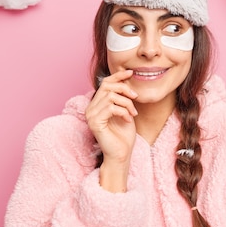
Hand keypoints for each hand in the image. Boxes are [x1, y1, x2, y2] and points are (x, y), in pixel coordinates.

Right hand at [85, 69, 137, 190]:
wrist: (122, 153)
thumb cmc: (124, 134)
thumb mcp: (125, 110)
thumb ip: (122, 96)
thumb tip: (127, 78)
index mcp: (96, 104)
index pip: (105, 83)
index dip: (117, 76)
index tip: (131, 73)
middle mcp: (90, 108)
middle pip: (107, 86)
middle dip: (124, 89)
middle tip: (135, 97)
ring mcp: (91, 115)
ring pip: (110, 96)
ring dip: (126, 103)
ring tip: (132, 113)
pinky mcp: (95, 122)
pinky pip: (111, 108)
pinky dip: (123, 111)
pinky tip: (128, 119)